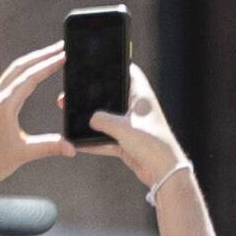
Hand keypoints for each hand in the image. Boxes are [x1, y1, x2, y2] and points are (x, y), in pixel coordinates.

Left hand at [0, 42, 70, 185]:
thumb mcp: (24, 154)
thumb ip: (49, 146)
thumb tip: (73, 147)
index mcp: (5, 106)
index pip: (30, 78)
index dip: (49, 65)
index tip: (64, 56)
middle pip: (20, 68)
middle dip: (41, 56)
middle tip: (59, 47)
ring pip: (10, 72)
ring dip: (28, 60)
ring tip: (44, 52)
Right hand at [80, 66, 183, 187]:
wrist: (165, 173)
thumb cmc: (152, 145)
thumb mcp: (123, 127)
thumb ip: (102, 119)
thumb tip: (90, 118)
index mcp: (141, 97)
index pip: (130, 73)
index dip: (117, 65)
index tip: (100, 61)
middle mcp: (136, 109)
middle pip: (112, 97)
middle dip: (93, 97)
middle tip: (74, 94)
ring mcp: (131, 126)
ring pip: (106, 119)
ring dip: (90, 121)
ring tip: (70, 115)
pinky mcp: (127, 142)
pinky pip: (105, 139)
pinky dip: (92, 141)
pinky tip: (76, 142)